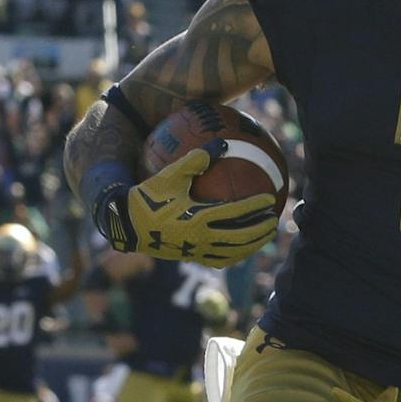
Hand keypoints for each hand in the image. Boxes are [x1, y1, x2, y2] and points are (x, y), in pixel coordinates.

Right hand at [99, 145, 278, 265]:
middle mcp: (200, 238)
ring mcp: (196, 251)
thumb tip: (222, 143)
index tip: (270, 200)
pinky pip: (218, 259)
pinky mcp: (190, 257)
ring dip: (251, 245)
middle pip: (239, 238)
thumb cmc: (147, 196)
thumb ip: (196, 159)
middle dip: (259, 231)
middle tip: (274, 221)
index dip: (254, 207)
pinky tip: (240, 248)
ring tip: (264, 237)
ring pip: (232, 252)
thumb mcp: (170, 174)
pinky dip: (234, 254)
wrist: (126, 224)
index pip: (235, 213)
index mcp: (198, 218)